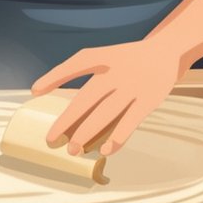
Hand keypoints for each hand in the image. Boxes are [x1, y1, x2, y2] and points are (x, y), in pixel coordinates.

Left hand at [31, 39, 190, 155]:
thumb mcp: (101, 56)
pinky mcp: (148, 101)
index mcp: (103, 58)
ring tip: (73, 149)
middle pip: (88, 98)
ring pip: (106, 114)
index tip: (35, 91)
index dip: (55, 76)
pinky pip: (130, 122)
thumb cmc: (127, 58)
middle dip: (68, 121)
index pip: (76, 64)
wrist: (167, 52)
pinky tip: (105, 150)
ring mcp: (133, 88)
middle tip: (52, 140)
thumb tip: (37, 89)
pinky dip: (118, 137)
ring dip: (88, 133)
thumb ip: (72, 69)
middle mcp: (117, 73)